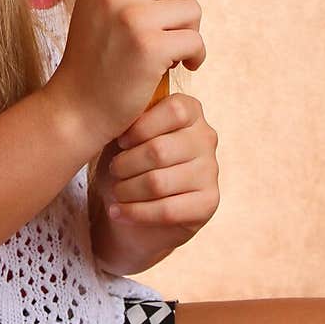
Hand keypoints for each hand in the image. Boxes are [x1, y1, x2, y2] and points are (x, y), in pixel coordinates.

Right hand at [47, 0, 205, 149]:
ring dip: (190, 32)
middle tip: (171, 29)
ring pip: (193, 10)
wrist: (76, 108)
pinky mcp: (150, 48)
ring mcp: (132, 18)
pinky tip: (182, 66)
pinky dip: (196, 56)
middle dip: (186, 5)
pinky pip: (195, 40)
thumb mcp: (98, 6)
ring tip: (172, 50)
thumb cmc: (95, 57)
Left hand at [90, 94, 219, 273]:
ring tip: (115, 191)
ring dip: (127, 190)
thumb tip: (116, 111)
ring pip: (158, 183)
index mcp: (191, 110)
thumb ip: (129, 117)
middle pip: (159, 150)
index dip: (141, 127)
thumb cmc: (130, 158)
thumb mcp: (126, 133)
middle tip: (114, 170)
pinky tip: (118, 212)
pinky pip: (167, 210)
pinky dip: (135, 213)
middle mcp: (206, 138)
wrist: (138, 204)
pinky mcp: (208, 203)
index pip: (174, 110)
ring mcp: (210, 171)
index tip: (120, 140)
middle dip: (126, 164)